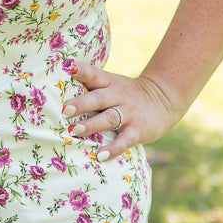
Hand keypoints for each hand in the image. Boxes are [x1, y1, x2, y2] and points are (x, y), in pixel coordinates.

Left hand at [62, 61, 179, 161]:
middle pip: (98, 98)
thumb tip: (59, 89)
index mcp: (109, 82)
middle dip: (81, 104)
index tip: (68, 67)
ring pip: (109, 118)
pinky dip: (113, 149)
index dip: (81, 70)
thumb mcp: (112, 84)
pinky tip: (101, 155)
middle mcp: (118, 96)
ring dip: (91, 125)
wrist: (163, 99)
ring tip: (75, 131)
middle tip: (65, 110)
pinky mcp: (138, 130)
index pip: (94, 74)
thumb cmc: (126, 93)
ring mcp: (129, 113)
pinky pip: (125, 140)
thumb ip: (91, 86)